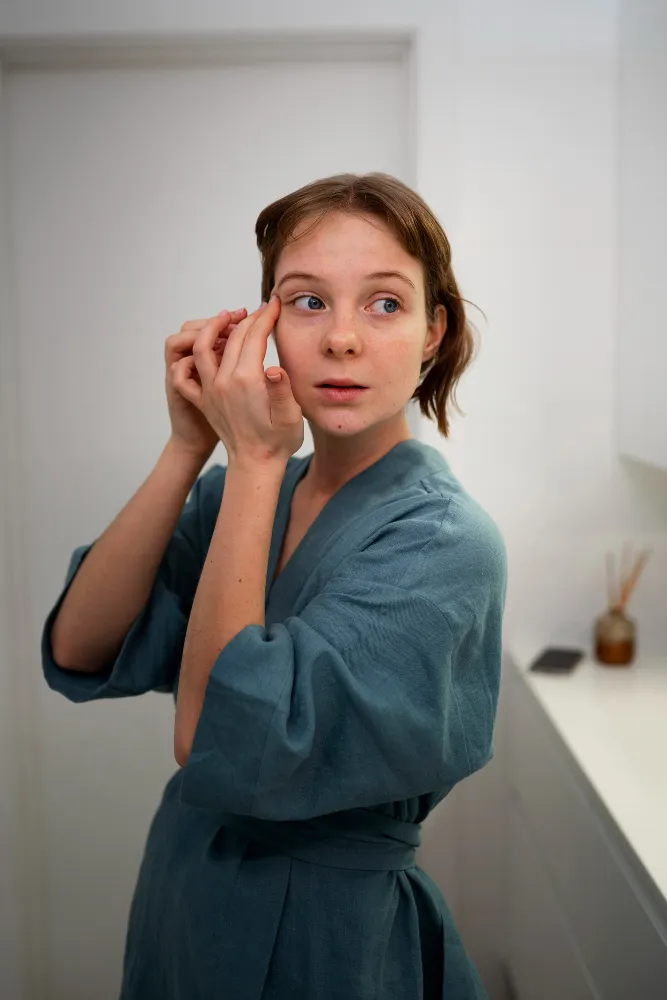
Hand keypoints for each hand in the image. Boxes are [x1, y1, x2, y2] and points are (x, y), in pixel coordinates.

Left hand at [172, 297, 303, 465]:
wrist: (254, 465)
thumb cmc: (278, 442)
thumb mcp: (291, 417)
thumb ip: (283, 390)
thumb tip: (275, 369)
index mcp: (247, 381)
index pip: (254, 336)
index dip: (265, 317)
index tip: (274, 305)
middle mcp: (224, 382)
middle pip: (231, 337)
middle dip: (247, 318)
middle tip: (261, 309)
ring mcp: (210, 391)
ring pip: (202, 348)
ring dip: (213, 328)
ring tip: (227, 318)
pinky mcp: (203, 400)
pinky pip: (186, 375)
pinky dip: (189, 358)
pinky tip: (203, 350)